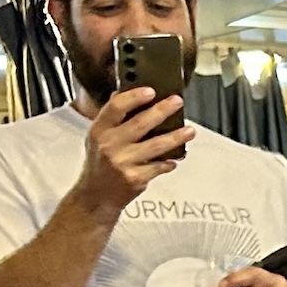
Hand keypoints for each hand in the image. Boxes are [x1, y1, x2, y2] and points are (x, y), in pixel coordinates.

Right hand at [72, 86, 194, 219]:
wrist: (96, 195)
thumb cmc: (100, 162)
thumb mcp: (98, 137)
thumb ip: (112, 119)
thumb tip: (127, 93)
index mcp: (99, 130)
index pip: (116, 107)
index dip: (134, 97)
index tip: (150, 90)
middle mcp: (109, 144)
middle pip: (140, 123)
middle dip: (161, 111)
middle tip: (177, 102)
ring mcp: (122, 162)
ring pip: (155, 146)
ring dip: (175, 137)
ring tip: (190, 130)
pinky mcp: (135, 178)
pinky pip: (159, 167)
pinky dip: (169, 162)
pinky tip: (176, 158)